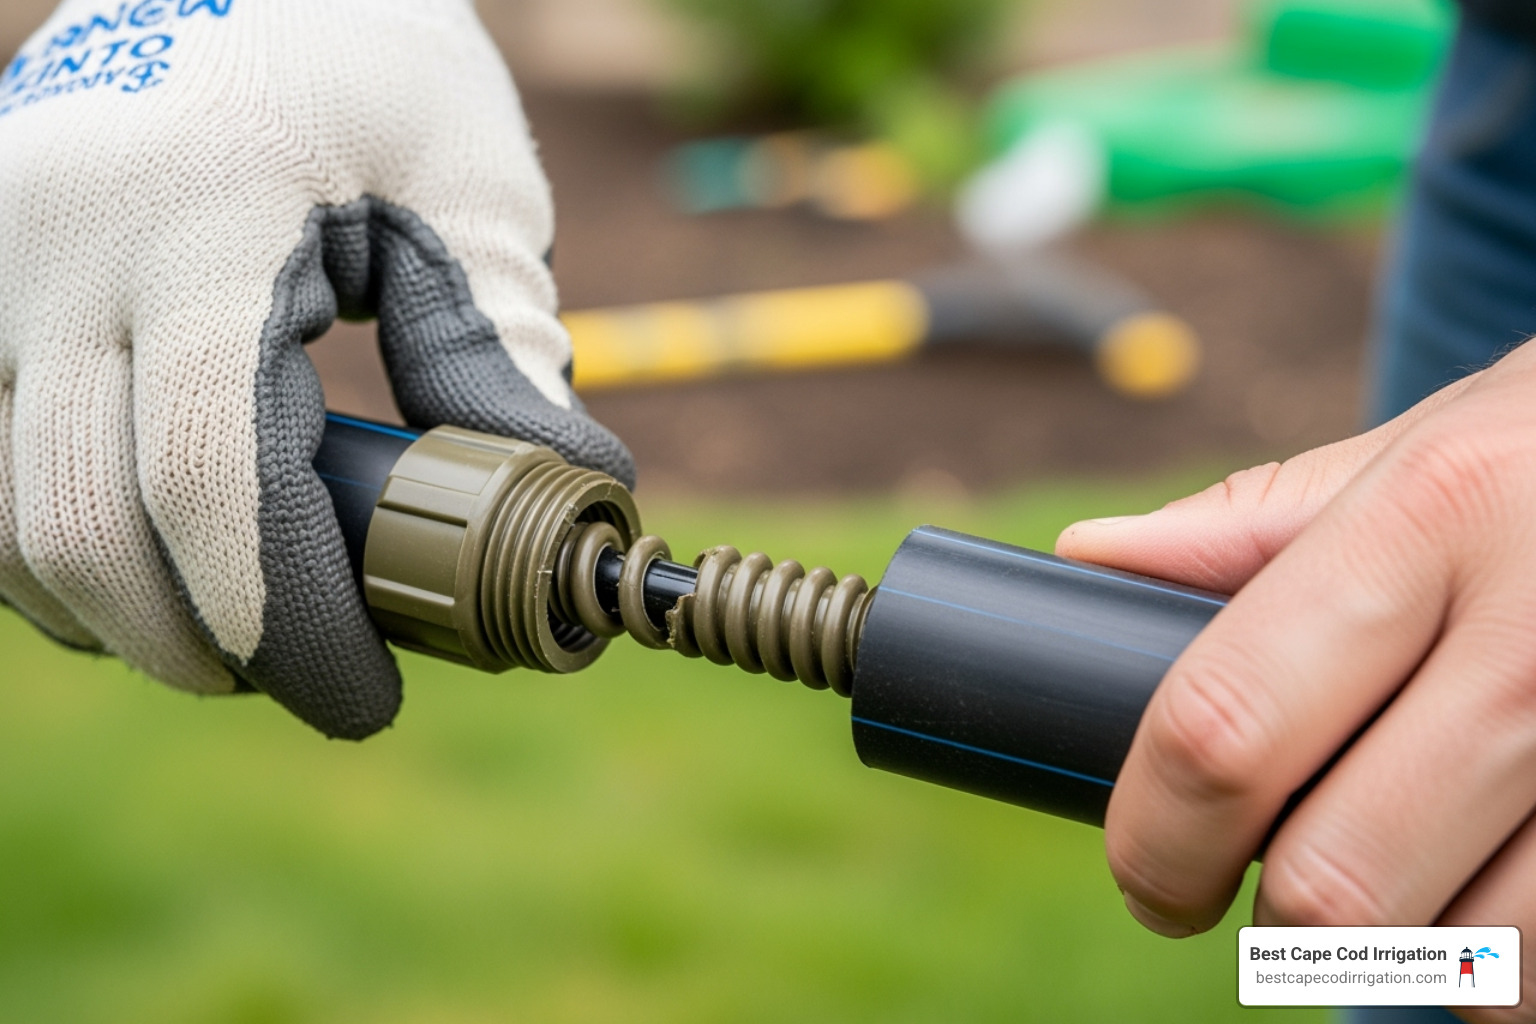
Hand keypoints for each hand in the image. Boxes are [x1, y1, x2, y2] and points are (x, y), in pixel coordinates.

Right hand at [0, 0, 631, 738]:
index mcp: (199, 213)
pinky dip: (67, 556)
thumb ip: (504, 350)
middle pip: (85, 531)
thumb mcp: (468, 189)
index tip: (367, 698)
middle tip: (318, 681)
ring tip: (251, 631)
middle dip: (208, 649)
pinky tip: (164, 568)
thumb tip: (570, 498)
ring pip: (9, 524)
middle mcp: (54, 242)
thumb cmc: (373, 67)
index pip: (208, 476)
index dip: (288, 624)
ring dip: (128, 618)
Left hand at [1058, 341, 1535, 1021]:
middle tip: (1270, 883)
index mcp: (1433, 513)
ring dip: (1404, 942)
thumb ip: (1255, 523)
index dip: (1155, 835)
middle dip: (1270, 914)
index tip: (1151, 871)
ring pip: (1464, 961)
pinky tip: (1496, 871)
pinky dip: (1506, 959)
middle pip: (1335, 880)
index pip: (1225, 724)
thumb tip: (1091, 556)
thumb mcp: (1419, 452)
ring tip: (1410, 859)